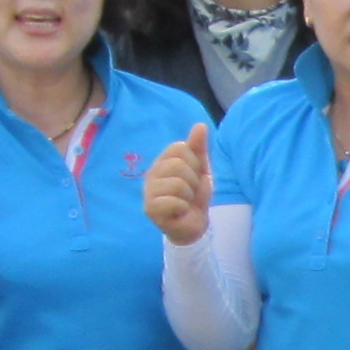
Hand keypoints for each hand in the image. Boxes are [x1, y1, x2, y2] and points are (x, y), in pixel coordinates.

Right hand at [146, 123, 213, 241]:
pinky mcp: (150, 209)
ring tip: (185, 201)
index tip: (194, 175)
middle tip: (189, 191)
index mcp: (163, 160)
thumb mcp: (201, 169)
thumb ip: (199, 147)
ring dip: (188, 196)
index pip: (180, 147)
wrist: (194, 224)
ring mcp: (148, 191)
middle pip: (178, 164)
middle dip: (192, 181)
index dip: (194, 162)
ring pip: (177, 184)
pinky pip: (174, 202)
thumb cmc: (195, 195)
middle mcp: (152, 173)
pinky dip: (183, 208)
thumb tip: (200, 125)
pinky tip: (179, 212)